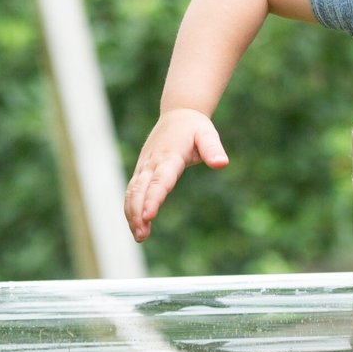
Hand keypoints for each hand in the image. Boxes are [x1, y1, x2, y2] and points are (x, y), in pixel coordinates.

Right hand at [124, 108, 229, 242]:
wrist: (178, 114)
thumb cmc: (195, 127)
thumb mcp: (208, 134)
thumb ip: (213, 149)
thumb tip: (222, 164)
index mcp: (169, 156)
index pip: (160, 181)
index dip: (153, 199)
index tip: (149, 216)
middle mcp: (152, 162)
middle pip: (140, 190)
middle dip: (138, 212)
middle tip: (142, 235)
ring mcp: (144, 167)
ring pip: (132, 192)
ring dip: (132, 214)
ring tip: (139, 236)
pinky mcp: (141, 171)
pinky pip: (132, 191)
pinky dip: (130, 208)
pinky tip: (136, 226)